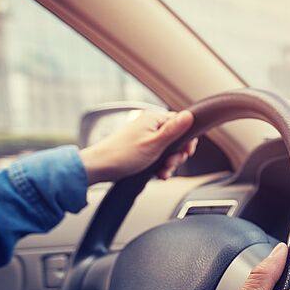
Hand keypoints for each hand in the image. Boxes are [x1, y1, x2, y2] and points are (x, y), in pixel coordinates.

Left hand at [78, 110, 197, 183]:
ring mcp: (145, 137)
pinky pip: (158, 155)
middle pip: (176, 137)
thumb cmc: (123, 155)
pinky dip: (161, 165)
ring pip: (168, 149)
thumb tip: (190, 115)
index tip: (185, 152)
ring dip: (169, 162)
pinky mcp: (141, 148)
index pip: (181, 122)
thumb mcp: (154, 143)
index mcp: (154, 119)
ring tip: (163, 171)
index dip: (187, 139)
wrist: (99, 167)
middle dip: (177, 154)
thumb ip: (174, 130)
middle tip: (171, 164)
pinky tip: (159, 173)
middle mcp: (150, 125)